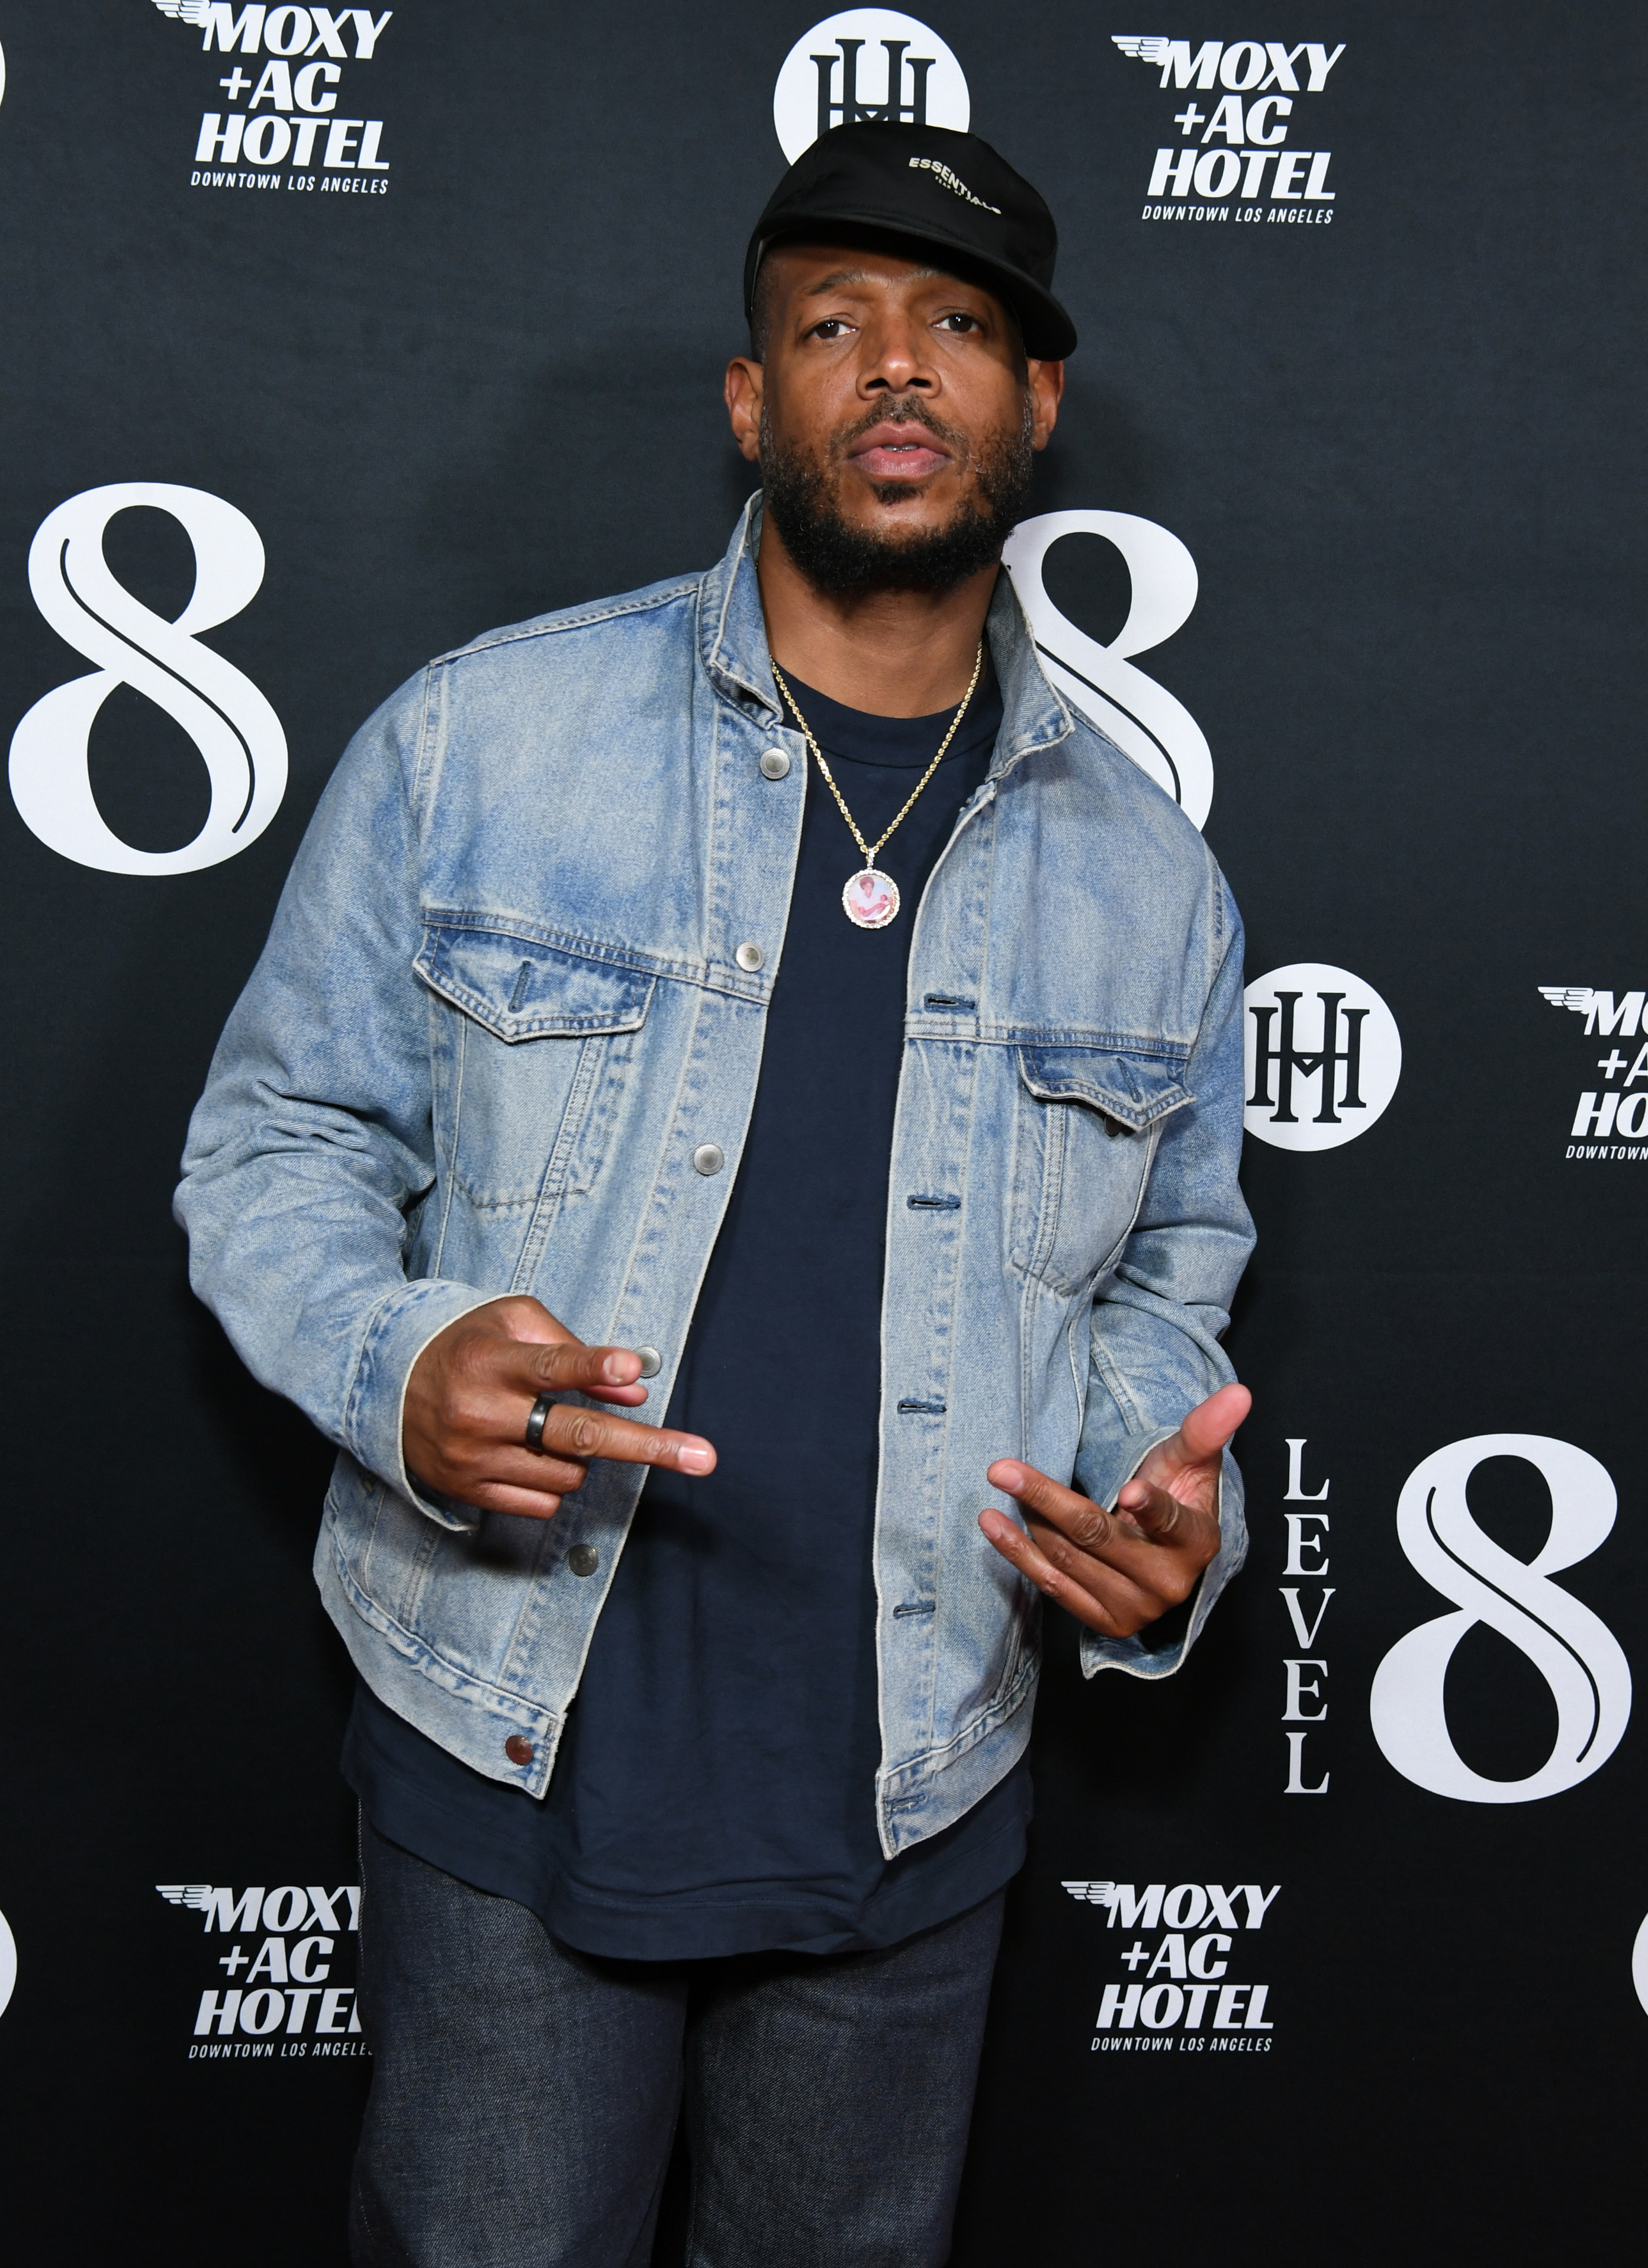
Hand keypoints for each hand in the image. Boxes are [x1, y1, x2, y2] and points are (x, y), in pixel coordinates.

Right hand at [403, 1296, 714, 1520]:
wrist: (386, 1384)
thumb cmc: (468, 1344)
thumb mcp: (514, 1322)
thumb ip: (576, 1348)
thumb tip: (635, 1392)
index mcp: (493, 1360)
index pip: (551, 1364)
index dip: (594, 1367)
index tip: (631, 1371)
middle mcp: (482, 1412)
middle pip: (577, 1434)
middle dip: (647, 1447)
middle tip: (704, 1457)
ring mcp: (474, 1457)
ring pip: (568, 1473)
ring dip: (581, 1455)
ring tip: (550, 1427)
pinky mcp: (467, 1491)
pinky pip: (541, 1504)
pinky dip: (553, 1483)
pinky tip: (532, 1454)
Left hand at [977, 1382, 1250, 1636]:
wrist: (1167, 1555)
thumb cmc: (1178, 1495)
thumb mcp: (1192, 1462)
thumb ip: (1207, 1429)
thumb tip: (1239, 1393)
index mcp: (1196, 1541)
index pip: (1170, 1522)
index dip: (1150, 1507)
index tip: (1129, 1488)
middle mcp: (1167, 1582)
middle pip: (1098, 1535)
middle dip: (1046, 1498)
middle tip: (1002, 1469)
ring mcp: (1135, 1607)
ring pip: (1069, 1557)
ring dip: (1030, 1519)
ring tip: (1004, 1482)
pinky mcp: (1104, 1621)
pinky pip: (1053, 1586)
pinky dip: (1019, 1554)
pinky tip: (992, 1525)